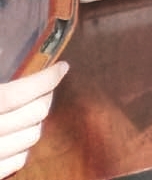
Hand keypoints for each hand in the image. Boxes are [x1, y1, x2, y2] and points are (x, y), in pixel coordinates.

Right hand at [0, 60, 66, 177]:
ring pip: (31, 138)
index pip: (20, 92)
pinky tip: (15, 139)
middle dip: (44, 98)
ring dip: (35, 124)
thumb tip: (14, 64)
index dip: (46, 79)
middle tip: (45, 90)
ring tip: (29, 113)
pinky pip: (18, 161)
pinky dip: (22, 149)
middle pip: (35, 113)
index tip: (62, 68)